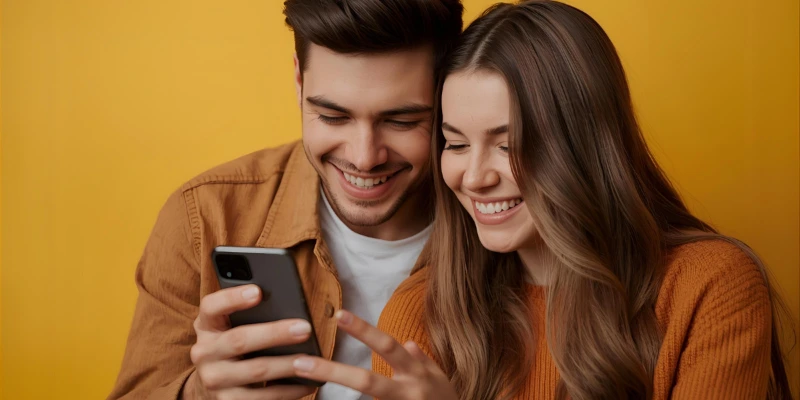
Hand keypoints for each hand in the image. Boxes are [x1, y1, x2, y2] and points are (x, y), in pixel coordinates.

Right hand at [183, 285, 315, 399]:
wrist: (216, 384)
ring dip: (287, 365)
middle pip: (239, 340)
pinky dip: (288, 390)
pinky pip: (262, 397)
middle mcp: (204, 352)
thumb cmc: (234, 344)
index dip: (232, 298)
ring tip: (312, 359)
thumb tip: (288, 302)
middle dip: (275, 334)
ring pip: (256, 370)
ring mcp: (214, 379)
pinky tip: (307, 382)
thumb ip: (250, 313)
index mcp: (207, 325)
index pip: (211, 306)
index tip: (257, 291)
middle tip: (304, 328)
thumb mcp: (232, 325)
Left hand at [291, 310, 456, 399]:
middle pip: (366, 382)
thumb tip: (408, 344)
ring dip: (334, 391)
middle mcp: (407, 392)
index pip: (386, 346)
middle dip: (331, 372)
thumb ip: (422, 362)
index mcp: (415, 373)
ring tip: (302, 382)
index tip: (338, 314)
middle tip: (300, 362)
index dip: (363, 330)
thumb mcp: (439, 379)